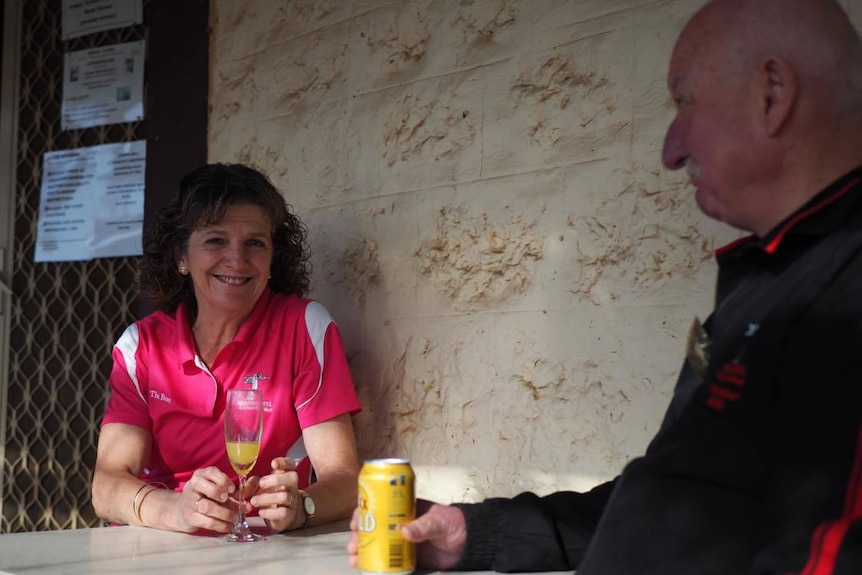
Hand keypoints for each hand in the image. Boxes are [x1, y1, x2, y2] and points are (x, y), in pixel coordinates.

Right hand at [180, 466, 236, 532]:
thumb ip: (237, 490)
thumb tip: (254, 491)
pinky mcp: (190, 518)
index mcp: (201, 475)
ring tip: (235, 517)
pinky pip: (207, 522)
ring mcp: (189, 502)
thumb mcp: (219, 489)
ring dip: (225, 513)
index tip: (232, 489)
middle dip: (223, 496)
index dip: (223, 481)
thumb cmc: (206, 497)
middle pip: (209, 489)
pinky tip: (229, 526)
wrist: (183, 510)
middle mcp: (193, 486)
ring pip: (207, 507)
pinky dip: (221, 525)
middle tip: (230, 501)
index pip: (211, 472)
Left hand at [249, 457, 301, 531]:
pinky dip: (269, 512)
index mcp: (285, 476)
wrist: (281, 516)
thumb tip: (244, 487)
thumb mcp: (261, 488)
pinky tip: (261, 512)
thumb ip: (252, 484)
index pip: (290, 464)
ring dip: (266, 498)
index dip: (284, 462)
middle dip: (276, 479)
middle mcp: (291, 486)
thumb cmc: (270, 497)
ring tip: (253, 501)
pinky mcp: (288, 515)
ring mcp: (292, 501)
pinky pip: (282, 512)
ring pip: (284, 496)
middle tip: (261, 483)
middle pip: (292, 477)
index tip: (273, 464)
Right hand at [347, 499, 466, 569]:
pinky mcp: (407, 558)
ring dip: (363, 550)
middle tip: (352, 544)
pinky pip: (388, 561)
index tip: (355, 520)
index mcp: (404, 509)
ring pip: (377, 544)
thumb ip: (423, 526)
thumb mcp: (438, 520)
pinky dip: (375, 564)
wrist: (468, 543)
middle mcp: (399, 524)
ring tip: (354, 558)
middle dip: (359, 535)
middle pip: (373, 527)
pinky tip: (365, 567)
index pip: (379, 506)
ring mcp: (402, 542)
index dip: (364, 511)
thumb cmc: (452, 523)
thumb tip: (404, 532)